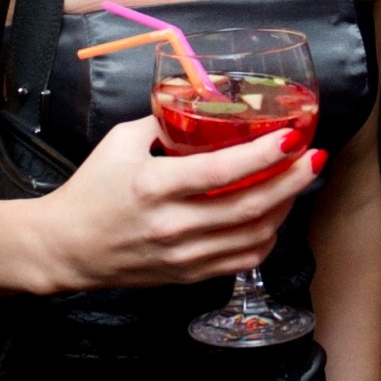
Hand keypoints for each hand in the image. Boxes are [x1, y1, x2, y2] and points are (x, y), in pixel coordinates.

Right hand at [38, 115, 323, 293]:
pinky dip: (266, 238)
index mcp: (153, 187)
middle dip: (292, 181)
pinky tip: (272, 216)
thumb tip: (204, 105)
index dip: (264, 155)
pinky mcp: (188, 275)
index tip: (292, 137)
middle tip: (315, 158)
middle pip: (250, 207)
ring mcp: (183, 256)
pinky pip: (243, 260)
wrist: (65, 248)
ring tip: (297, 183)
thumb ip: (163, 123)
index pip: (221, 172)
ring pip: (254, 236)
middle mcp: (172, 226)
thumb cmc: (90, 192)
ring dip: (285, 208)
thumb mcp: (119, 143)